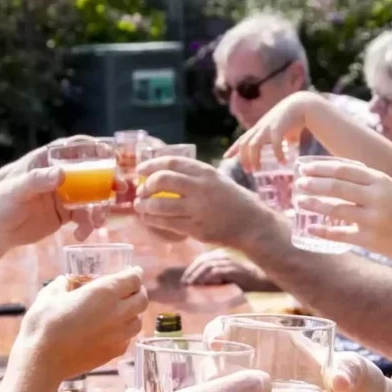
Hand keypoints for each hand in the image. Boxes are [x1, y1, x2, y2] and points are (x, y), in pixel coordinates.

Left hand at [0, 145, 105, 246]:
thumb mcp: (17, 190)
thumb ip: (38, 180)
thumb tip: (61, 173)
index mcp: (46, 161)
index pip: (75, 148)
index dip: (95, 148)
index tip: (110, 155)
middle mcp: (59, 176)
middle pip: (91, 172)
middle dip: (108, 180)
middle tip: (119, 189)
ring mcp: (64, 195)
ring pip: (92, 197)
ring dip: (100, 208)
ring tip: (95, 224)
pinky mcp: (65, 214)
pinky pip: (85, 216)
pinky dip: (89, 225)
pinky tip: (82, 235)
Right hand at [13, 268, 146, 380]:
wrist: (43, 360)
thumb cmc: (43, 324)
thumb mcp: (49, 295)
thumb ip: (60, 285)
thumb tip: (63, 282)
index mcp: (104, 292)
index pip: (133, 279)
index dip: (135, 273)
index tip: (132, 271)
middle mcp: (117, 313)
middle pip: (142, 300)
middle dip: (138, 292)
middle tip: (129, 290)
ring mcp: (118, 335)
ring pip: (138, 322)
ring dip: (134, 314)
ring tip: (122, 312)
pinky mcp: (113, 353)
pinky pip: (127, 340)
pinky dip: (124, 333)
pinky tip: (112, 331)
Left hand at [134, 157, 283, 251]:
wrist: (251, 223)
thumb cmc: (231, 199)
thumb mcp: (216, 179)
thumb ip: (193, 175)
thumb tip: (161, 173)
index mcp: (205, 172)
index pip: (171, 162)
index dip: (151, 165)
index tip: (140, 170)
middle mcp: (201, 188)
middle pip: (162, 180)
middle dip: (146, 185)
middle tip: (141, 191)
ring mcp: (198, 210)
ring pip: (160, 205)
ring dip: (145, 206)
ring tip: (140, 206)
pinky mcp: (196, 228)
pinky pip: (167, 224)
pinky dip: (152, 221)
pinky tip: (148, 219)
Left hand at [182, 249, 268, 287]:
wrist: (259, 279)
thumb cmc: (242, 279)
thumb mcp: (224, 274)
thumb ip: (213, 275)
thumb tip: (198, 282)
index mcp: (220, 255)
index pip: (201, 259)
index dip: (191, 269)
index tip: (185, 280)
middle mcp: (222, 256)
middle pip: (201, 261)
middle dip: (191, 272)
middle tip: (185, 283)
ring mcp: (227, 261)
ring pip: (206, 265)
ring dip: (197, 275)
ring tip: (191, 284)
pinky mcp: (231, 268)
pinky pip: (215, 271)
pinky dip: (207, 277)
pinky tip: (202, 284)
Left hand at [226, 90, 316, 172]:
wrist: (302, 105)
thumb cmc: (292, 119)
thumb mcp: (280, 132)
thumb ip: (279, 143)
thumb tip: (283, 158)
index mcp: (259, 128)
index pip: (242, 139)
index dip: (233, 148)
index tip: (226, 157)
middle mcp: (260, 127)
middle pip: (244, 144)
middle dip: (244, 158)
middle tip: (248, 171)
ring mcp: (268, 127)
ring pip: (253, 145)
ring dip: (254, 158)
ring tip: (257, 169)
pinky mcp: (278, 128)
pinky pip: (275, 144)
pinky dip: (278, 154)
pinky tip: (283, 162)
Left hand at [293, 158, 391, 269]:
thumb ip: (370, 184)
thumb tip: (340, 177)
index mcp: (382, 181)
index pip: (345, 169)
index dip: (321, 168)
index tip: (304, 168)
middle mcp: (376, 197)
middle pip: (336, 187)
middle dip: (313, 184)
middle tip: (297, 184)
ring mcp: (373, 219)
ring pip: (335, 209)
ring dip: (314, 204)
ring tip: (299, 201)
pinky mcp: (370, 240)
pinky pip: (340, 234)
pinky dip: (323, 231)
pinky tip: (311, 228)